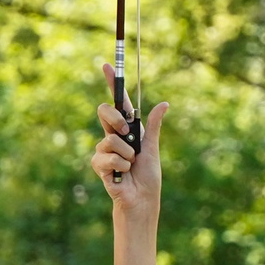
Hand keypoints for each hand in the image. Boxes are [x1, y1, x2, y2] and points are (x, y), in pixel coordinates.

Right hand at [88, 61, 167, 218]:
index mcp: (126, 129)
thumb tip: (164, 103)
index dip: (112, 83)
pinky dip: (121, 165)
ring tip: (131, 165)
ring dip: (127, 153)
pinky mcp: (99, 164)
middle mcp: (112, 136)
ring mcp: (104, 150)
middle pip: (105, 112)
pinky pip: (108, 156)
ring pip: (110, 139)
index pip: (117, 102)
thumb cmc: (147, 175)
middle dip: (116, 120)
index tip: (106, 65)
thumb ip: (153, 126)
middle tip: (127, 134)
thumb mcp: (152, 147)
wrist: (142, 198)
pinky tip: (123, 174)